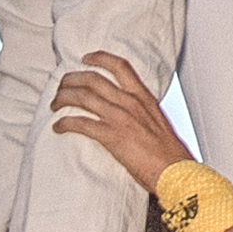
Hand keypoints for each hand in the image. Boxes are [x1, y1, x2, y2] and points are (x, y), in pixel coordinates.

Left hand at [50, 56, 186, 188]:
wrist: (177, 173)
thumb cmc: (170, 156)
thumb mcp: (159, 125)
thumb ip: (144, 115)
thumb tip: (132, 117)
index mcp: (144, 98)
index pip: (120, 66)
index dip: (100, 58)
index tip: (86, 57)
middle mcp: (131, 103)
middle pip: (93, 79)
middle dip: (71, 79)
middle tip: (61, 86)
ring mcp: (120, 118)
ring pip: (83, 97)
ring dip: (63, 98)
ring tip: (55, 104)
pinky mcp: (112, 137)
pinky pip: (81, 123)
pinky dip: (65, 123)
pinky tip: (58, 126)